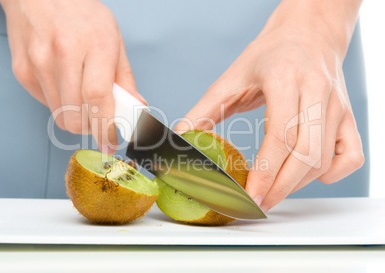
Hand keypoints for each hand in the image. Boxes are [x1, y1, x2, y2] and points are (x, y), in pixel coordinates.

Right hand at [0, 0, 145, 154]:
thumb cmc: (82, 15)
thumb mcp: (114, 41)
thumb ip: (125, 78)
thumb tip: (136, 108)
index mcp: (94, 45)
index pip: (98, 98)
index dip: (105, 127)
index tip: (110, 143)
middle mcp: (62, 54)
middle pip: (76, 115)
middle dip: (91, 127)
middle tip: (99, 120)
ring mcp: (38, 63)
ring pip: (59, 115)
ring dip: (76, 116)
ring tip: (82, 97)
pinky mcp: (23, 71)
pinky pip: (45, 104)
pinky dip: (60, 104)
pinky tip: (65, 85)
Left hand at [175, 0, 363, 211]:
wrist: (308, 33)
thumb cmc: (271, 55)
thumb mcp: (232, 77)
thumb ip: (204, 110)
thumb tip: (181, 139)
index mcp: (286, 80)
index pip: (281, 136)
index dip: (266, 173)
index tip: (250, 197)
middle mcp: (317, 92)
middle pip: (305, 155)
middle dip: (280, 188)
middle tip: (258, 204)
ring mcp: (338, 106)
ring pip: (325, 160)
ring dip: (298, 184)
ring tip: (274, 191)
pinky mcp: (349, 115)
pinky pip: (350, 156)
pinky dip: (330, 173)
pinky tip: (308, 174)